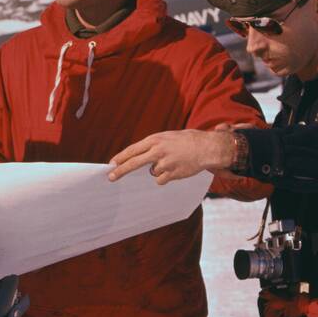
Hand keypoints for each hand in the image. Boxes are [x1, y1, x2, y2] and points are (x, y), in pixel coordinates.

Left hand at [108, 130, 237, 184]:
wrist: (207, 148)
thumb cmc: (187, 141)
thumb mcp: (167, 137)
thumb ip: (154, 145)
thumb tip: (140, 156)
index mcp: (155, 139)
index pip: (133, 149)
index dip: (121, 157)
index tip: (111, 164)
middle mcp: (157, 151)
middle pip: (134, 163)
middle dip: (121, 170)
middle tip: (110, 177)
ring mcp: (164, 164)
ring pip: (152, 172)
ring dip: (159, 170)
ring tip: (173, 161)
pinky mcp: (172, 174)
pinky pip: (161, 179)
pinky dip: (166, 177)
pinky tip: (177, 168)